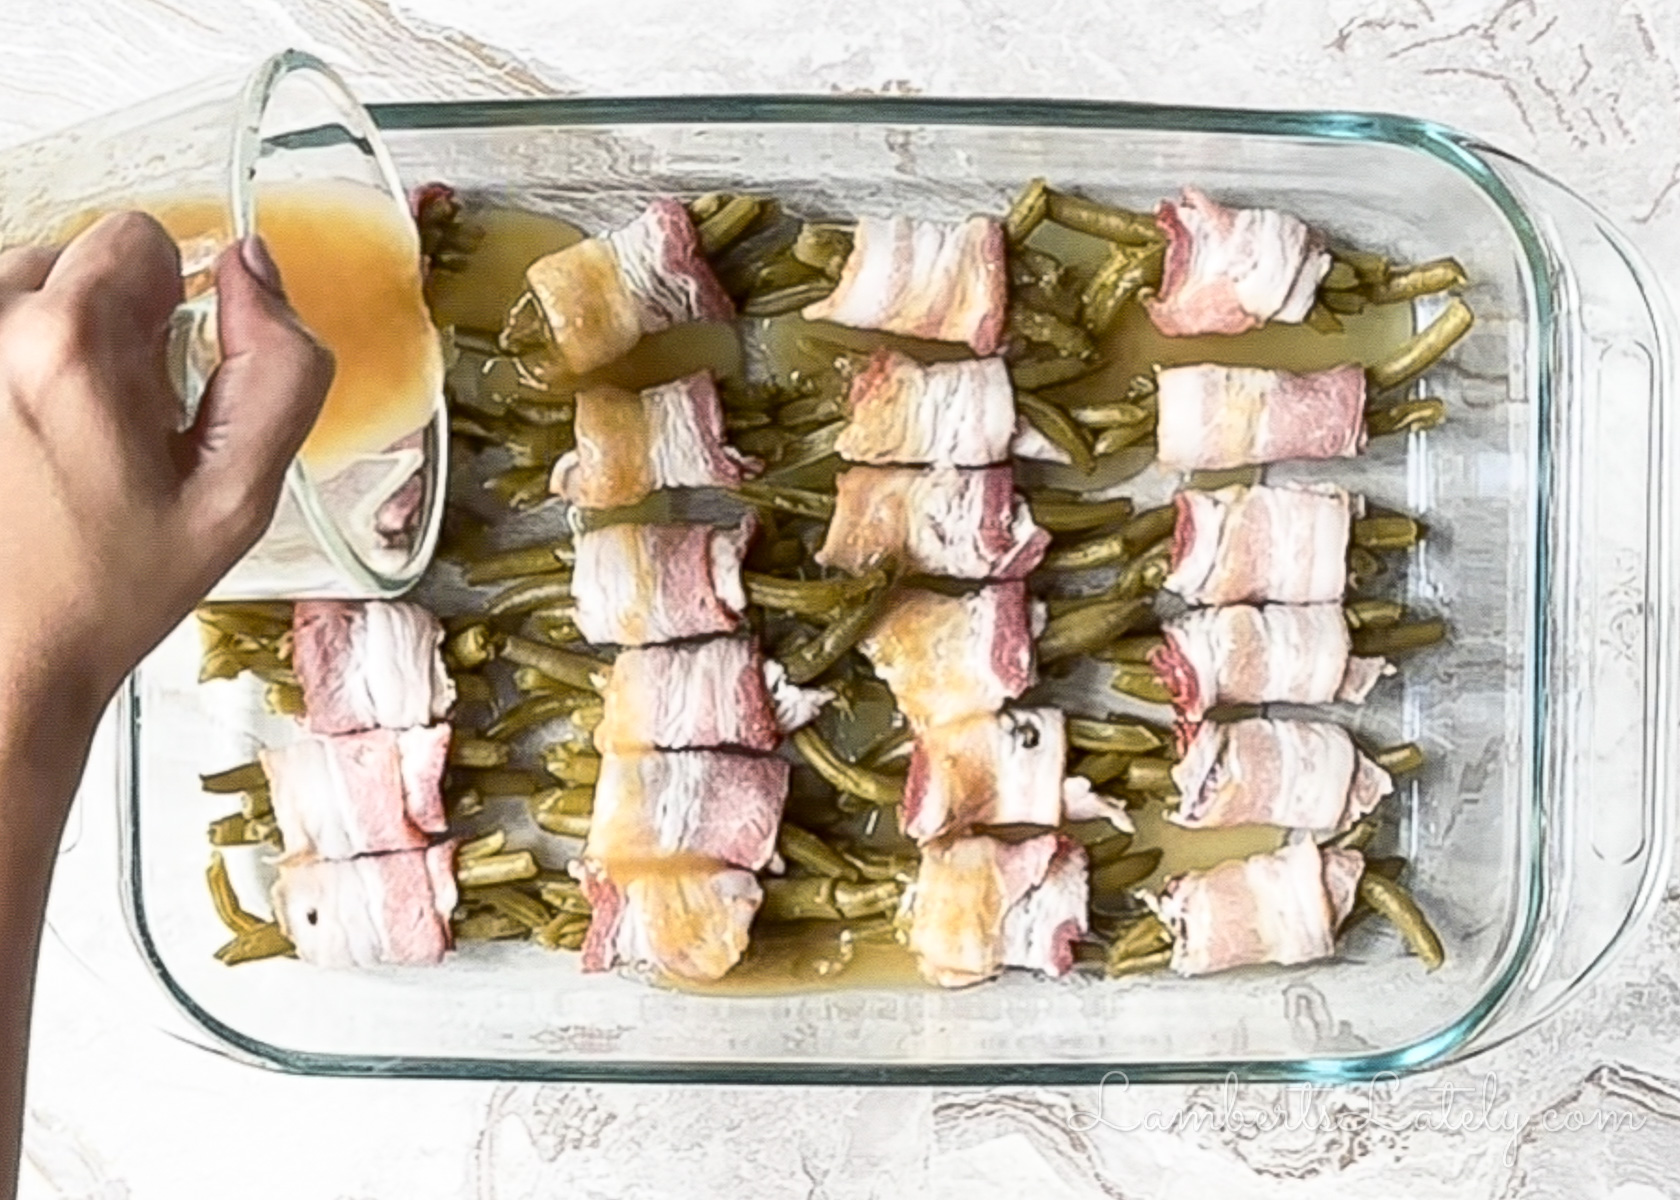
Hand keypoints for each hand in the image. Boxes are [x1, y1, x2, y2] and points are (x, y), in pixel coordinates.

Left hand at [0, 213, 333, 732]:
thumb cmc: (113, 586)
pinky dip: (15, 369)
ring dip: (51, 344)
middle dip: (108, 325)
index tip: (164, 380)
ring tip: (64, 435)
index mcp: (73, 346)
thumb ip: (281, 370)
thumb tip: (254, 269)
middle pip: (72, 258)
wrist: (11, 652)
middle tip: (117, 423)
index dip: (171, 304)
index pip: (137, 235)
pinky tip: (25, 439)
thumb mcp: (240, 495)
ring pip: (20, 291)